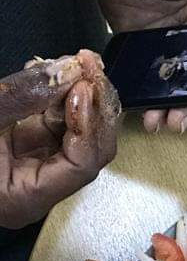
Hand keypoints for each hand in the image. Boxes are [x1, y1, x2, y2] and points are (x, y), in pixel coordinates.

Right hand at [0, 51, 121, 228]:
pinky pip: (55, 120)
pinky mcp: (27, 144)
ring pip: (77, 132)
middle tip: (88, 67)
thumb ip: (18, 100)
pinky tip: (56, 71)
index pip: (81, 166)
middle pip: (90, 149)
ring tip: (77, 63)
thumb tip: (62, 72)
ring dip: (80, 95)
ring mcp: (36, 164)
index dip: (88, 125)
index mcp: (26, 197)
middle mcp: (39, 186)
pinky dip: (59, 95)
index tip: (82, 88)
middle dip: (94, 106)